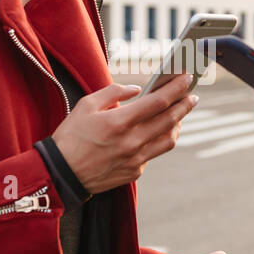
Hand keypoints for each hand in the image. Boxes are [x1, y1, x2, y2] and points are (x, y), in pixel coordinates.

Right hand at [51, 73, 196, 194]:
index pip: (158, 102)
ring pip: (168, 140)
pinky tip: (157, 132)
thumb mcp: (86, 105)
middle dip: (185, 105)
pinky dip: (158, 140)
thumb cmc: (71, 136)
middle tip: (193, 95)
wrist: (61, 174)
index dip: (176, 88)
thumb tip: (137, 89)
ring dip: (178, 125)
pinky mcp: (134, 172)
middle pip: (169, 120)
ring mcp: (135, 160)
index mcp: (119, 122)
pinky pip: (153, 154)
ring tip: (180, 114)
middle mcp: (132, 142)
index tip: (186, 78)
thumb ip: (113, 92)